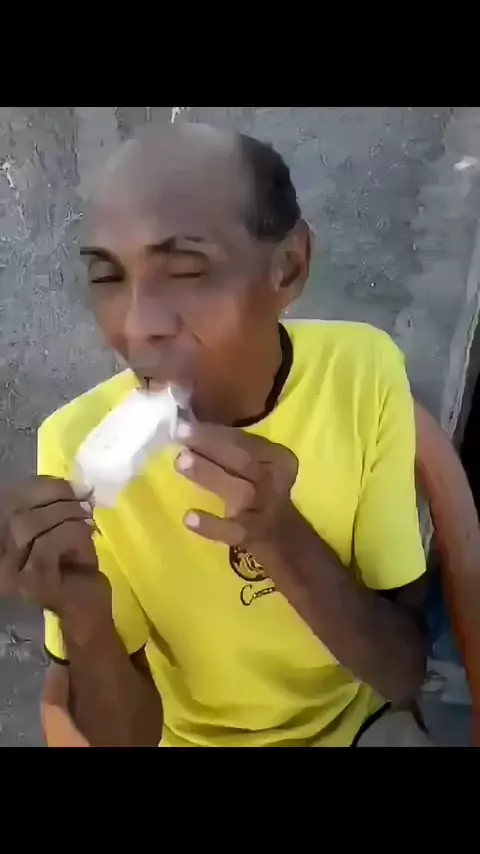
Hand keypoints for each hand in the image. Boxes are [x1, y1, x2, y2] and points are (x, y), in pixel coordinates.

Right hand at [0, 476, 109, 619]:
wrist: (86, 606)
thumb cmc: (73, 564)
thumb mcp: (59, 527)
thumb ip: (53, 504)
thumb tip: (72, 485)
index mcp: (3, 536)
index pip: (9, 500)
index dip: (39, 485)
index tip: (70, 484)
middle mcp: (0, 556)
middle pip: (15, 511)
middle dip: (55, 497)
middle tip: (84, 500)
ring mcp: (10, 571)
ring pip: (28, 525)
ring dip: (66, 514)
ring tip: (87, 518)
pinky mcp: (30, 581)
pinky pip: (47, 544)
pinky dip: (71, 532)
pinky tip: (87, 534)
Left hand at [175, 422, 298, 548]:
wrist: (281, 535)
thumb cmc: (259, 490)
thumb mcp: (256, 466)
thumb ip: (231, 448)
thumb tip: (187, 426)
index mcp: (278, 458)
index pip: (245, 441)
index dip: (214, 431)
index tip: (183, 421)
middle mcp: (275, 480)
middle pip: (243, 459)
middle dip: (210, 444)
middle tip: (179, 432)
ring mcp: (265, 509)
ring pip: (238, 489)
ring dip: (209, 474)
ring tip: (181, 461)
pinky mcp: (253, 534)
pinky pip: (232, 531)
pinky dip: (211, 525)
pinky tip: (189, 517)